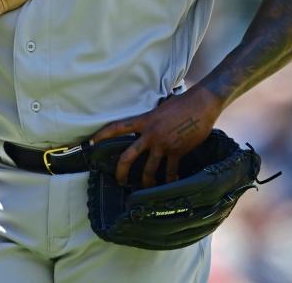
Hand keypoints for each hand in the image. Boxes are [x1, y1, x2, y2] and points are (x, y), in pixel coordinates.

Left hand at [90, 86, 222, 186]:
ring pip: (149, 169)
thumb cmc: (181, 103)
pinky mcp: (177, 151)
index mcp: (144, 120)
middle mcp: (150, 134)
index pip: (117, 127)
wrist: (201, 105)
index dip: (101, 135)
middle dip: (120, 171)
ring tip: (146, 188)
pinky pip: (170, 171)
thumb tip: (145, 128)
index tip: (90, 143)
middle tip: (118, 180)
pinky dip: (170, 180)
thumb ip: (150, 120)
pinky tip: (171, 184)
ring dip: (147, 182)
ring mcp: (163, 144)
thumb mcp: (160, 109)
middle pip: (128, 156)